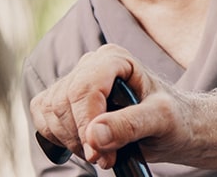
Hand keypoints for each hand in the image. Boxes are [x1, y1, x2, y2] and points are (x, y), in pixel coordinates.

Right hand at [29, 44, 187, 169]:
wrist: (171, 126)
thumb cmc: (172, 117)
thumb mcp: (162, 120)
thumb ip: (131, 124)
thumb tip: (95, 135)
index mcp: (114, 59)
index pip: (84, 89)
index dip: (86, 124)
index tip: (98, 153)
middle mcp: (90, 66)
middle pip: (63, 103)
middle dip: (81, 138)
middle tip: (107, 158)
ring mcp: (73, 83)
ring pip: (50, 113)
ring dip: (72, 142)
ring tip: (103, 152)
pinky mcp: (61, 102)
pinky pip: (43, 121)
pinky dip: (60, 140)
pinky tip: (86, 145)